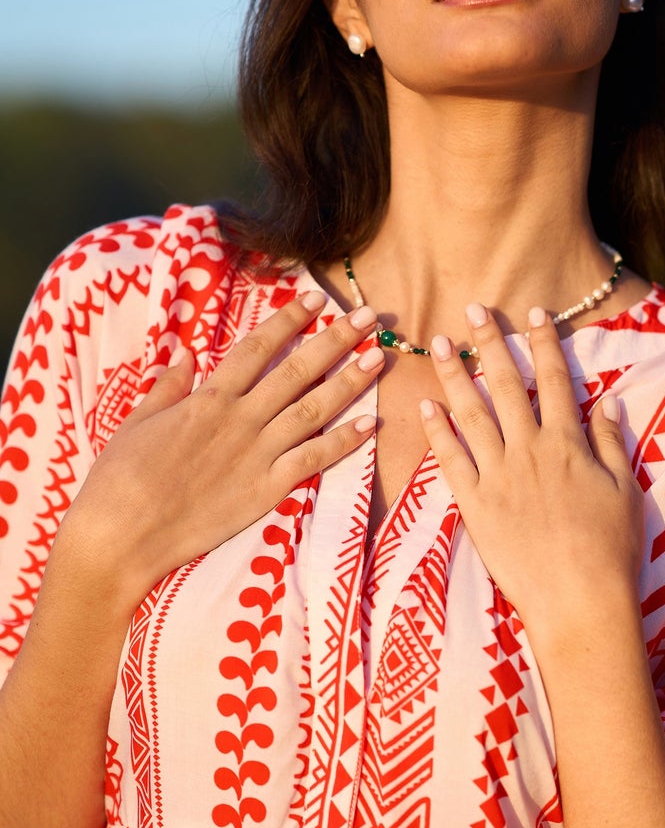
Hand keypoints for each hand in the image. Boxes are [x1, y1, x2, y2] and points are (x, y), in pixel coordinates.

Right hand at [61, 293, 382, 607]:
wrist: (124, 530)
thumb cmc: (121, 476)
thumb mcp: (139, 421)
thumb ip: (168, 387)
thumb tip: (187, 354)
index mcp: (208, 398)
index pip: (258, 348)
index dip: (289, 319)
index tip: (316, 298)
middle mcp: (240, 420)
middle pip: (296, 371)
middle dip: (335, 340)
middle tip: (366, 317)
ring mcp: (256, 454)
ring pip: (313, 410)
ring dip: (349, 382)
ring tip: (379, 358)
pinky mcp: (266, 490)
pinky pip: (313, 459)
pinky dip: (343, 441)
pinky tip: (370, 424)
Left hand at [419, 304, 642, 636]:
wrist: (579, 599)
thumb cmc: (610, 549)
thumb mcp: (624, 491)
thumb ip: (610, 443)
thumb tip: (607, 401)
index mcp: (569, 444)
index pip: (556, 380)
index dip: (544, 342)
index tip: (533, 311)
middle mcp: (530, 450)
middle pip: (508, 385)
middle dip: (492, 343)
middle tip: (473, 309)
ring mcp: (499, 476)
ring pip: (473, 414)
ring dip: (456, 375)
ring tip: (441, 344)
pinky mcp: (475, 505)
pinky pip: (452, 460)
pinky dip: (438, 431)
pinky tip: (426, 406)